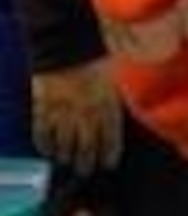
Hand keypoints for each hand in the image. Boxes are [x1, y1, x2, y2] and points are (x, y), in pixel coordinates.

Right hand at [31, 58, 122, 173]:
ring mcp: (63, 112)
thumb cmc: (95, 59)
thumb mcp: (114, 78)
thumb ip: (114, 99)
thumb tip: (117, 115)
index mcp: (107, 105)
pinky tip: (48, 152)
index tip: (107, 165)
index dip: (108, 154)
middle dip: (86, 162)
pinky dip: (45, 145)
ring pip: (64, 143)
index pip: (110, 138)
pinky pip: (42, 132)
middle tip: (85, 170)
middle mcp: (86, 113)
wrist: (67, 45)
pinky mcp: (43, 107)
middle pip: (86, 146)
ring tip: (68, 161)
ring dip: (66, 155)